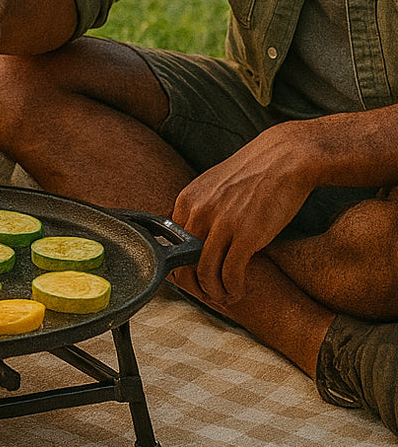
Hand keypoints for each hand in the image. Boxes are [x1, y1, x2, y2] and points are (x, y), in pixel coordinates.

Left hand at [171, 123, 314, 304]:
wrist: (284, 158)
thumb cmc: (252, 175)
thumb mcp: (213, 187)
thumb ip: (200, 208)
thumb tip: (193, 237)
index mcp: (187, 199)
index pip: (171, 246)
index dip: (181, 269)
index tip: (194, 280)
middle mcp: (198, 211)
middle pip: (184, 263)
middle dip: (195, 287)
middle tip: (209, 296)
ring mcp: (221, 223)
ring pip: (205, 273)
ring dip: (214, 293)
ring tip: (226, 297)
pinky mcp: (246, 234)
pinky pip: (230, 273)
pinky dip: (233, 289)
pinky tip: (239, 291)